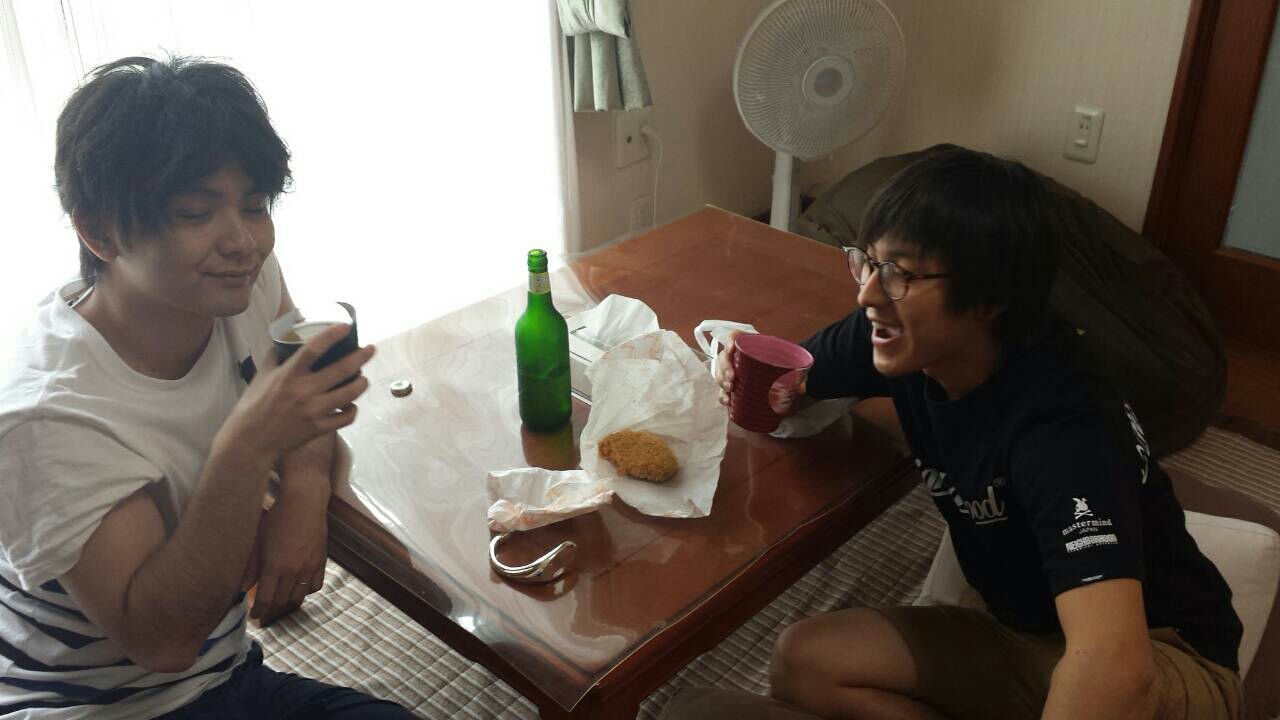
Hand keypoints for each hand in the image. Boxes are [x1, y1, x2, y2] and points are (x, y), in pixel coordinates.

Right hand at [219, 325, 374, 463]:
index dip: (332, 335)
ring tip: (364, 378)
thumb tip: (285, 340)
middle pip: (342, 369)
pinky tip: (351, 404)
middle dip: (361, 357)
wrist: (250, 442)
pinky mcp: (319, 429)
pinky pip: (346, 417)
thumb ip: (275, 357)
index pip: (314, 349)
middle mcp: (304, 391)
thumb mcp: (261, 376)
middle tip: (371, 349)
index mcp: (288, 375)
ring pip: (350, 393)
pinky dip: (352, 409)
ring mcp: (314, 411)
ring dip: (362, 383)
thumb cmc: (253, 406)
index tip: (346, 327)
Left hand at [249, 483, 327, 622]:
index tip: (255, 616)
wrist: (304, 502)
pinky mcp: (321, 561)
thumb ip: (250, 566)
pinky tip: (299, 587)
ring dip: (288, 602)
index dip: (259, 610)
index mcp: (274, 566)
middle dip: (272, 609)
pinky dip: (306, 591)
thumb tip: (242, 587)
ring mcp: (309, 567)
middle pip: (282, 601)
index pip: (266, 598)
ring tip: (280, 602)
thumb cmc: (276, 517)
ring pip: (299, 596)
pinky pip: (316, 585)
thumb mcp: (257, 540)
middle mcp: (293, 571)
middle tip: (265, 610)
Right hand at [717, 332, 807, 417]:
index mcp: (753, 344)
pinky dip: (723, 396)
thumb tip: (800, 388)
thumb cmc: (787, 365)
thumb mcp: (793, 365)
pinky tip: (728, 401)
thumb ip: (798, 374)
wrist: (788, 376)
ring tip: (729, 390)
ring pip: (720, 373)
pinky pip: (723, 390)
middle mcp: (740, 356)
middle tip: (732, 379)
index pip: (736, 336)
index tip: (731, 349)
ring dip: (721, 381)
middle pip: (724, 356)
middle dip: (724, 368)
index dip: (730, 340)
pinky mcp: (735, 386)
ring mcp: (735, 371)